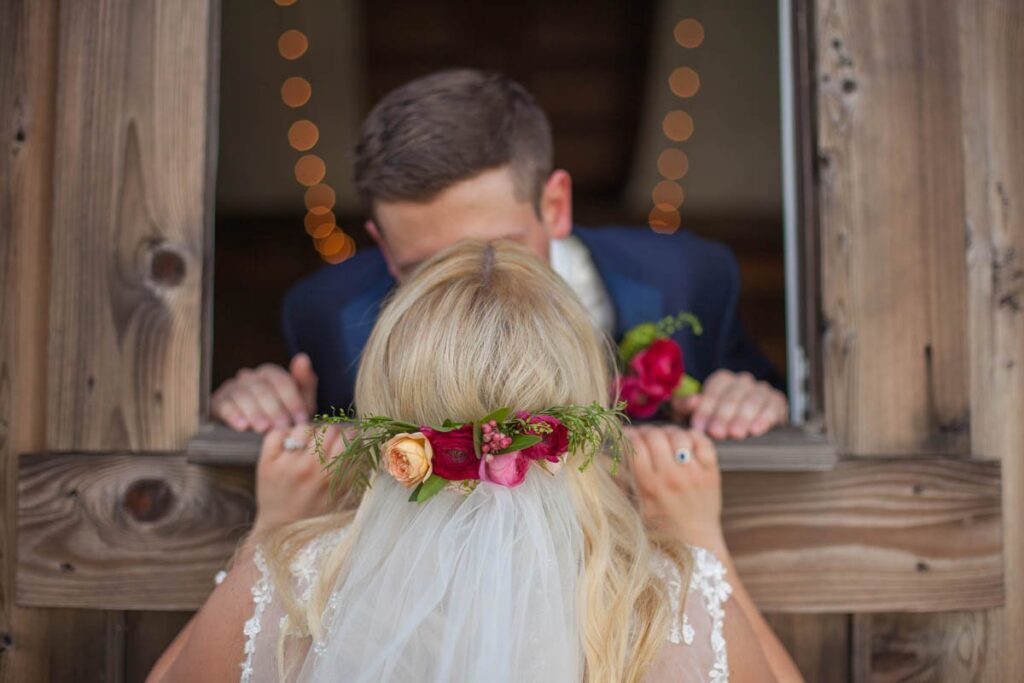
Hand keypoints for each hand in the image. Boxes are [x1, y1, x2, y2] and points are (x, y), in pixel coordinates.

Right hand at [211, 353, 318, 431]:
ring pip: (243, 395)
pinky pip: (224, 405)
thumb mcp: (298, 404)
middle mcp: (249, 377)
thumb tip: (302, 357)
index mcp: (270, 374)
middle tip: (281, 426)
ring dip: (255, 412)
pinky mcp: (218, 402)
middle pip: (262, 388)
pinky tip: (242, 426)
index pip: (281, 380)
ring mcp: (232, 388)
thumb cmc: (281, 416)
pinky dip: (233, 415)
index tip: (300, 419)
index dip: (293, 400)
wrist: (252, 435)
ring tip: (263, 428)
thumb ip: (304, 383)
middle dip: (274, 408)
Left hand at [250, 424, 343, 536]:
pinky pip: (277, 433)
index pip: (348, 437)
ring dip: (307, 435)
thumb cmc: (315, 513)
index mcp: (331, 477)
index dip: (349, 437)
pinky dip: (283, 435)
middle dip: (330, 434)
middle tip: (326, 445)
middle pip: (328, 429)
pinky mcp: (266, 463)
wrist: (279, 529)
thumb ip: (353, 469)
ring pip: (303, 428)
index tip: (346, 442)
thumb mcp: (341, 495)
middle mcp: (309, 468)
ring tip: (306, 448)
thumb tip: (360, 440)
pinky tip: (288, 447)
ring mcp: (286, 465)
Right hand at [626, 425, 724, 551]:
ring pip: (679, 435)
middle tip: (643, 435)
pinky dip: (692, 435)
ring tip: (662, 436)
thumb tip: (604, 458)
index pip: (636, 446)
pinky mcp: (711, 472)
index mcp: (649, 486)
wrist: (696, 544)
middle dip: (646, 431)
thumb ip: (619, 483)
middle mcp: (672, 477)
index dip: (628, 435)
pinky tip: (684, 440)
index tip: (625, 435)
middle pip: (655, 436)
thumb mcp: (633, 509)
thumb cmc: (661, 529)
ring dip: (667, 431)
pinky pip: (702, 441)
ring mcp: (694, 473)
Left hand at [672, 369, 786, 438]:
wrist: (745, 430)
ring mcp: (761, 389)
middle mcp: (742, 381)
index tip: (699, 426)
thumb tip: (692, 401)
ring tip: (735, 434)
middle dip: (723, 415)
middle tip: (717, 433)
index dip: (705, 409)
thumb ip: (685, 407)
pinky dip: (764, 418)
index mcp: (722, 380)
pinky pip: (772, 407)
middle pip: (732, 396)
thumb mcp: (695, 414)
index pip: (713, 390)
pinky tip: (756, 430)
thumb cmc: (714, 421)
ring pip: (752, 401)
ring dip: (743, 418)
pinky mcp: (777, 401)